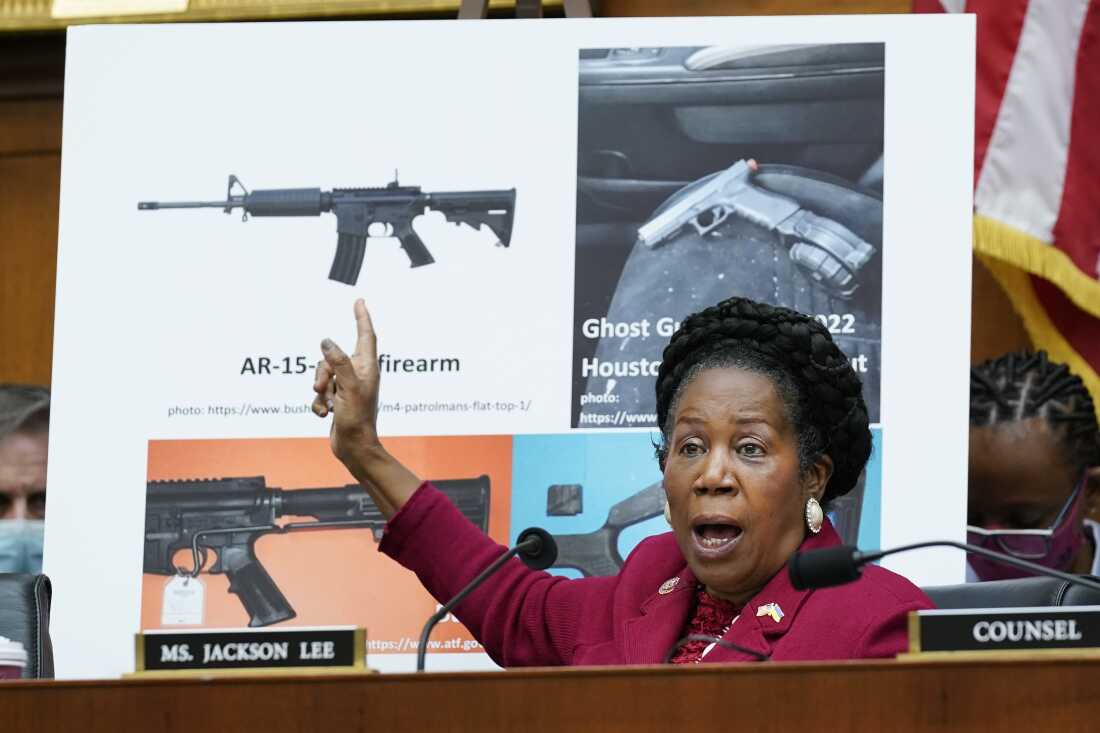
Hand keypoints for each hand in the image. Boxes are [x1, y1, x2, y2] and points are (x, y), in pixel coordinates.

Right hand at [313, 300, 421, 515]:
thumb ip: (338, 362)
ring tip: (328, 406)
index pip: (365, 335)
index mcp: (367, 368)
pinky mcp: (337, 400)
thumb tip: (326, 342)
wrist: (354, 449)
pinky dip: (318, 403)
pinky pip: (319, 393)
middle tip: (324, 388)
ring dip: (320, 391)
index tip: (359, 301)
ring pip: (322, 375)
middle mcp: (358, 375)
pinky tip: (326, 416)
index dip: (361, 317)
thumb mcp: (348, 388)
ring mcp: (347, 387)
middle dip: (322, 372)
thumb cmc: (358, 419)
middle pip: (333, 357)